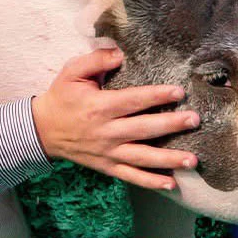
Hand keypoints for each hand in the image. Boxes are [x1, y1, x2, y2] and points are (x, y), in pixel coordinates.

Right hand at [30, 40, 199, 190]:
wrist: (42, 130)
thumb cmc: (61, 98)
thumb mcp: (71, 72)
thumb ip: (95, 60)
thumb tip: (121, 53)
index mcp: (99, 106)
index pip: (133, 101)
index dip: (156, 96)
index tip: (178, 92)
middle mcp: (106, 132)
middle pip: (143, 129)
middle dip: (171, 125)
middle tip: (194, 120)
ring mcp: (107, 152)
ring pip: (142, 158)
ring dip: (168, 160)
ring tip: (192, 160)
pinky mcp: (107, 166)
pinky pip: (131, 176)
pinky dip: (151, 182)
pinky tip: (171, 184)